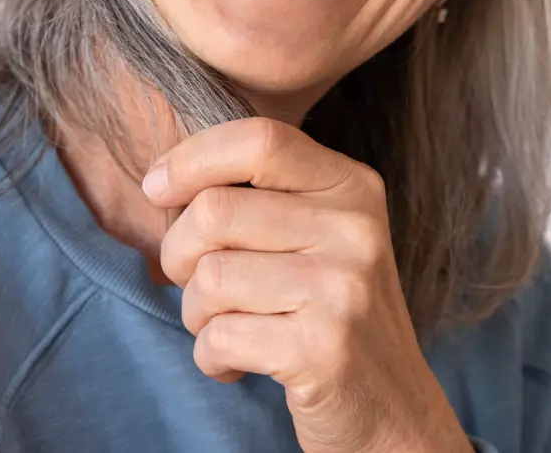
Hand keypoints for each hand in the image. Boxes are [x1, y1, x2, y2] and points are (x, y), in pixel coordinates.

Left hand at [142, 117, 470, 452]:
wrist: (393, 412)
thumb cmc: (329, 316)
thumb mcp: (316, 238)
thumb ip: (259, 197)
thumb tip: (160, 178)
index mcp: (352, 188)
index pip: (258, 139)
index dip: (191, 158)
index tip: (157, 189)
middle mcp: (355, 230)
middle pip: (214, 211)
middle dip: (179, 255)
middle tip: (196, 287)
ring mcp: (343, 289)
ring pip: (209, 278)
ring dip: (196, 314)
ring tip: (226, 329)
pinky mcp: (324, 350)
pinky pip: (219, 337)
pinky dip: (211, 358)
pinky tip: (237, 365)